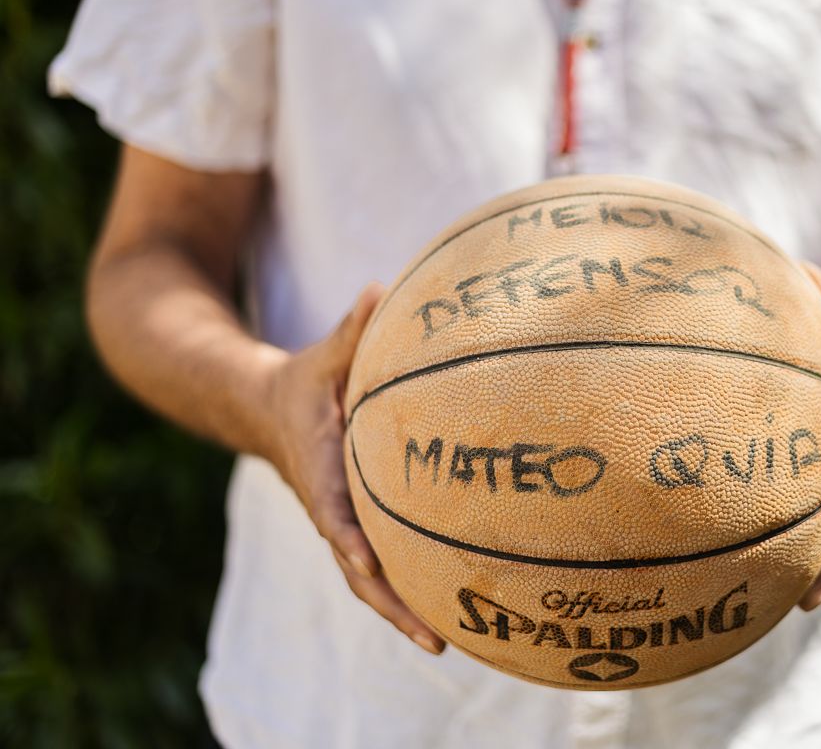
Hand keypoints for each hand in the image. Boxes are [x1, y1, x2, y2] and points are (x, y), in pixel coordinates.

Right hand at [264, 283, 444, 654]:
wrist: (265, 412)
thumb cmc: (304, 382)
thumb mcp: (322, 356)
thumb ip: (351, 330)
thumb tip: (380, 288)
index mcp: (318, 465)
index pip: (330, 505)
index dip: (347, 533)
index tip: (367, 558)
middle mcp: (328, 505)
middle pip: (355, 564)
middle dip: (389, 600)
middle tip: (432, 637)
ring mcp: (340, 522)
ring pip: (366, 576)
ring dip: (399, 609)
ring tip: (443, 643)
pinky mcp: (355, 526)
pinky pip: (380, 564)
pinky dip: (404, 589)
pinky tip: (445, 610)